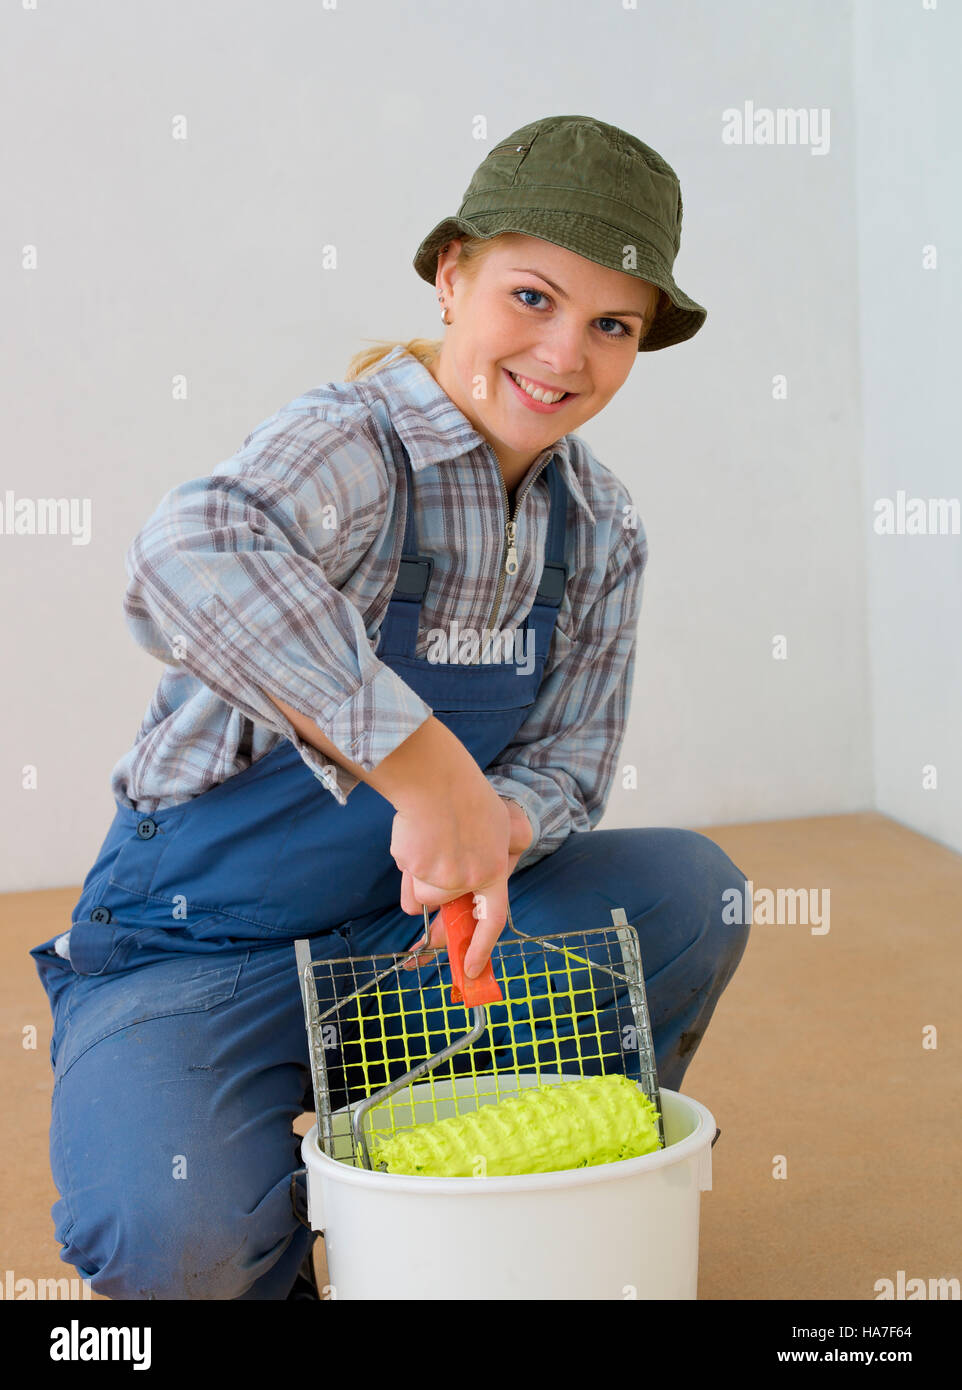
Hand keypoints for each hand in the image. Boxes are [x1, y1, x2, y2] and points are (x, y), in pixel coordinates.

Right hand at [401, 795, 533, 975]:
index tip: (470, 970)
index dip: (480, 947)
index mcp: (494, 870)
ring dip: (416, 871)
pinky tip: (415, 832)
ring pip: (419, 890)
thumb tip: (468, 890)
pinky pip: (405, 872)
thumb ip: (481, 862)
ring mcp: (440, 875)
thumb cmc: (465, 797)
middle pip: (442, 900)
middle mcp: (468, 879)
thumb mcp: (492, 828)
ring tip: (426, 836)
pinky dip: (406, 857)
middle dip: (430, 889)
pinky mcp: (414, 867)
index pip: (492, 919)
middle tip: (430, 883)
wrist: (438, 778)